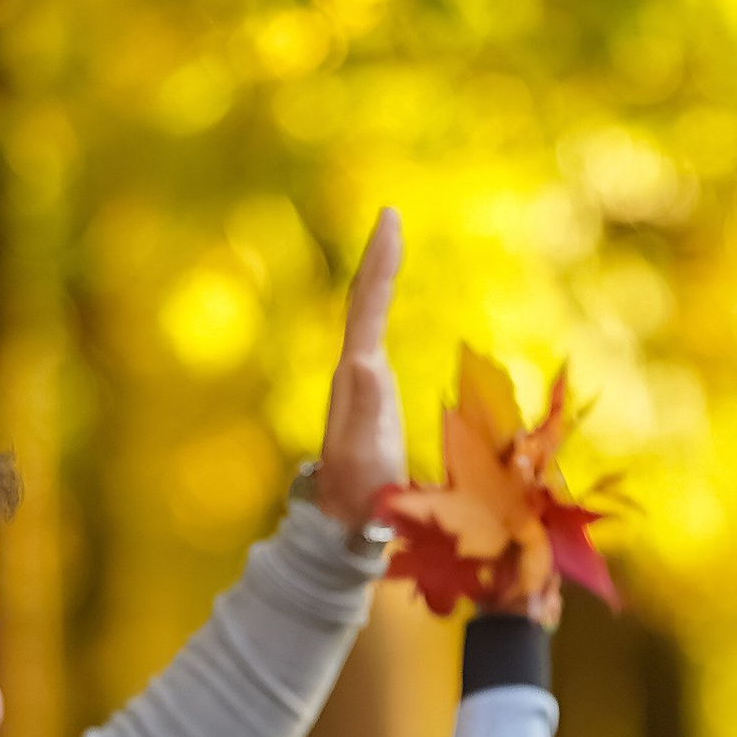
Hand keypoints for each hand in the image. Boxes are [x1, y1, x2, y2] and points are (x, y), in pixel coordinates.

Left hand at [309, 207, 405, 526]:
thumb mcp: (364, 454)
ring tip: (391, 239)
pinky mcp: (371, 393)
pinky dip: (382, 303)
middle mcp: (353, 369)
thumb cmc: (361, 494)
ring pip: (366, 314)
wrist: (344, 520)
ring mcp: (360, 380)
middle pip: (363, 301)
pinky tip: (387, 295)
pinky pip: (375, 332)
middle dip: (377, 257)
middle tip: (391, 215)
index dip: (380, 264)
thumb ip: (367, 411)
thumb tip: (368, 360)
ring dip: (378, 274)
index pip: (367, 307)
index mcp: (356, 375)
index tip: (391, 221)